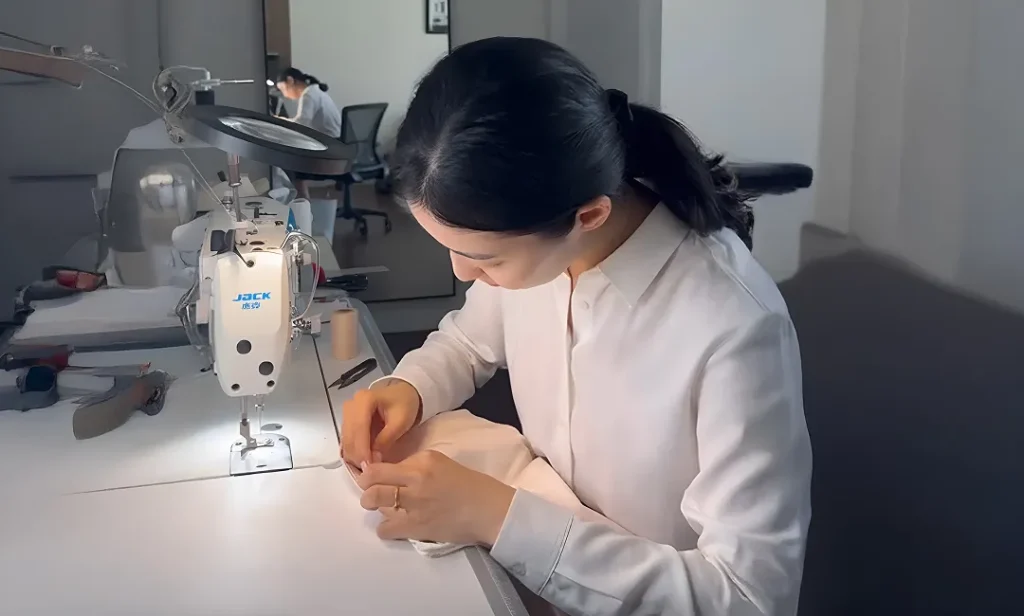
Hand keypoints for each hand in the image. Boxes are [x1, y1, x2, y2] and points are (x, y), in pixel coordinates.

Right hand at [341, 380, 421, 465]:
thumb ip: (386, 439)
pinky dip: (353, 451)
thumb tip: (373, 459)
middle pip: (349, 434)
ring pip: (346, 438)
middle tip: (367, 470)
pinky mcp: (349, 421)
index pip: (359, 427)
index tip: (368, 465)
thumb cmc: (405, 404)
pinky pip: (347, 439)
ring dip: (354, 454)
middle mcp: (352, 404)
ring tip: (366, 467)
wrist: (404, 394)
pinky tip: (361, 460)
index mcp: (365, 399)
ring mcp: (348, 412)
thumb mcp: (401, 422)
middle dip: (357, 454)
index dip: (362, 448)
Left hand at [356, 450, 514, 546]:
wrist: (488, 510)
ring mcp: (414, 504)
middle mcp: (414, 480)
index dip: (370, 471)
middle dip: (366, 487)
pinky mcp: (416, 527)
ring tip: (385, 507)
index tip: (371, 475)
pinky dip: (386, 528)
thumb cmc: (469, 485)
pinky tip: (396, 525)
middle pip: (370, 481)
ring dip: (374, 505)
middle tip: (373, 492)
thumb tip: (390, 472)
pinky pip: (385, 529)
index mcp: (422, 461)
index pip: (380, 465)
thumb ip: (414, 465)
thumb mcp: (440, 463)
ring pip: (374, 502)